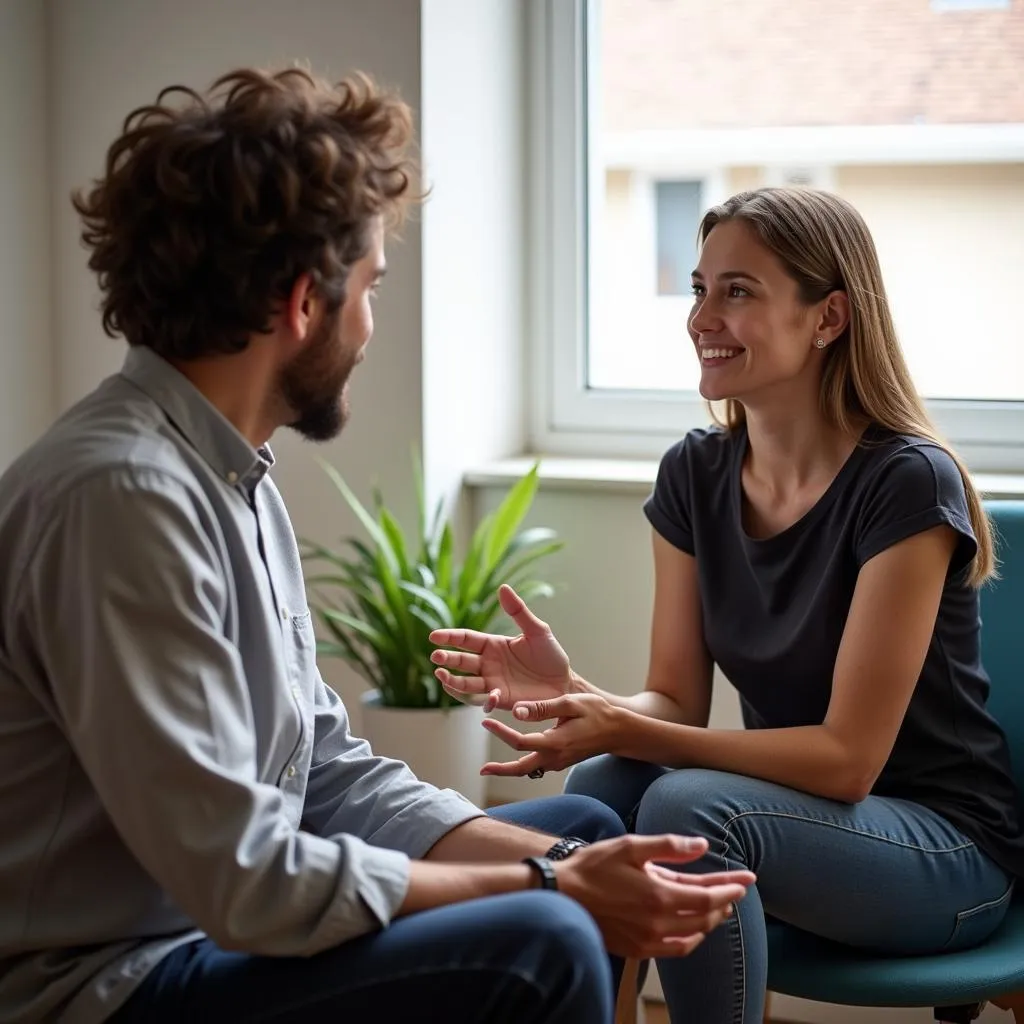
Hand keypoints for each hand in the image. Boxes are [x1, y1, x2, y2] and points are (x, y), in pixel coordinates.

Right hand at [429, 585, 576, 711]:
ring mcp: (492, 683)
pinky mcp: (501, 700)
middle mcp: (488, 664)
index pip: (466, 639)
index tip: (433, 636)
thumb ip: (519, 612)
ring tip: (441, 676)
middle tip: (436, 657)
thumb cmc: (551, 655)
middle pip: (461, 661)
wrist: (565, 683)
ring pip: (465, 684)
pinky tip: (491, 696)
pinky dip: (483, 700)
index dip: (449, 637)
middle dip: (446, 660)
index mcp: (493, 645)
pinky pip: (484, 701)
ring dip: (452, 681)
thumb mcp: (537, 631)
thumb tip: (503, 587)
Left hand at [481, 693, 621, 776]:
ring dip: (510, 768)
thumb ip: (543, 708)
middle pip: (521, 768)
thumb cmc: (596, 712)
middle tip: (482, 769)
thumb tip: (516, 711)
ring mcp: (558, 762)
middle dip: (500, 770)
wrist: (618, 731)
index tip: (485, 722)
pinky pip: (538, 766)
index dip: (500, 733)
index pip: (520, 742)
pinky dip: (523, 764)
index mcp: (555, 742)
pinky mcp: (561, 761)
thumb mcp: (570, 703)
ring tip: (491, 767)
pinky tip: (515, 755)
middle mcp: (555, 756)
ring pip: (529, 770)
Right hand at [556, 834, 754, 958]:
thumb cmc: (594, 866)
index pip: (707, 897)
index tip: (746, 880)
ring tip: (719, 907)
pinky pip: (675, 950)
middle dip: (724, 902)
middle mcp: (657, 923)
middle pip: (704, 917)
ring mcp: (648, 940)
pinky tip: (694, 930)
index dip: (729, 888)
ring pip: (693, 935)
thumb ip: (669, 847)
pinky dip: (691, 940)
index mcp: (658, 895)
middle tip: (737, 889)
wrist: (563, 893)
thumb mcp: (631, 846)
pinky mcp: (637, 949)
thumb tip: (701, 845)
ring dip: (710, 920)